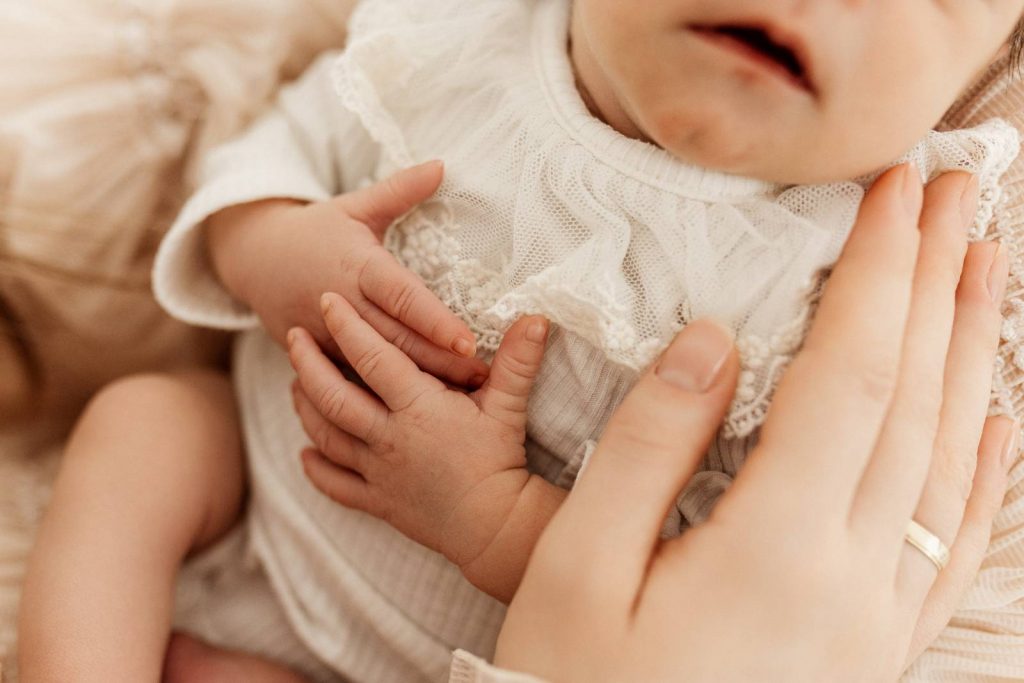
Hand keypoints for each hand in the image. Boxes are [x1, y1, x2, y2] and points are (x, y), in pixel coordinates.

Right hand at [206, 161, 488, 385]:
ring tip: (461, 401)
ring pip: (373, 368)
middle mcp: (340, 303)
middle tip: (483, 380)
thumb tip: (442, 164)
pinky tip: (413, 412)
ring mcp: (323, 335)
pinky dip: (379, 396)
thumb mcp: (356, 206)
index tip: (468, 341)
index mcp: (357, 264)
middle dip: (439, 363)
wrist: (254, 258)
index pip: (402, 296)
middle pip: (396, 340)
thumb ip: (400, 189)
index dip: (434, 320)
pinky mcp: (313, 357)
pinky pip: (348, 380)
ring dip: (415, 385)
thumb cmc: (318, 230)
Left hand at [287, 293, 564, 598]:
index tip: (329, 302)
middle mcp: (389, 437)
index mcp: (418, 408)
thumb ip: (517, 360)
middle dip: (308, 363)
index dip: (348, 327)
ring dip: (305, 408)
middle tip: (293, 337)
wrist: (493, 527)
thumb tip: (538, 318)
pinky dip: (316, 468)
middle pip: (334, 396)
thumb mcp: (508, 406)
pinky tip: (304, 453)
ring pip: (327, 435)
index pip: (373, 359)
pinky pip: (336, 485)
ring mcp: (378, 471)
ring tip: (295, 383)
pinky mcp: (377, 501)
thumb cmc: (499, 462)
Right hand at [493, 166, 1015, 681]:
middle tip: (952, 191)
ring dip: (972, 350)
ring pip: (952, 459)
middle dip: (936, 282)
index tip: (889, 189)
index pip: (851, 375)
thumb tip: (712, 341)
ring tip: (986, 265)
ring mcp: (878, 617)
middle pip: (917, 399)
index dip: (875, 273)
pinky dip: (985, 466)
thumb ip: (650, 447)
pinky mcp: (876, 643)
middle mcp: (854, 579)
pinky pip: (955, 540)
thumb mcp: (577, 567)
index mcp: (776, 549)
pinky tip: (996, 418)